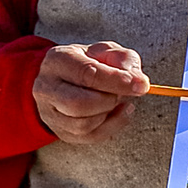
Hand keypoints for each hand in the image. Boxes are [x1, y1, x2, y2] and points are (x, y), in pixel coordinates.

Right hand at [33, 40, 147, 142]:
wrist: (64, 78)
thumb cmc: (86, 62)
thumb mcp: (104, 51)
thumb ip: (123, 59)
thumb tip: (137, 80)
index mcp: (58, 60)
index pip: (87, 74)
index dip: (117, 81)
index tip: (140, 85)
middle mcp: (47, 87)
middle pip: (80, 104)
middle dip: (109, 101)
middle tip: (122, 93)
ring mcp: (50, 112)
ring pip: (83, 124)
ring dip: (109, 114)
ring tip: (116, 100)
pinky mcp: (60, 130)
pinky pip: (89, 136)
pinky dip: (111, 126)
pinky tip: (118, 113)